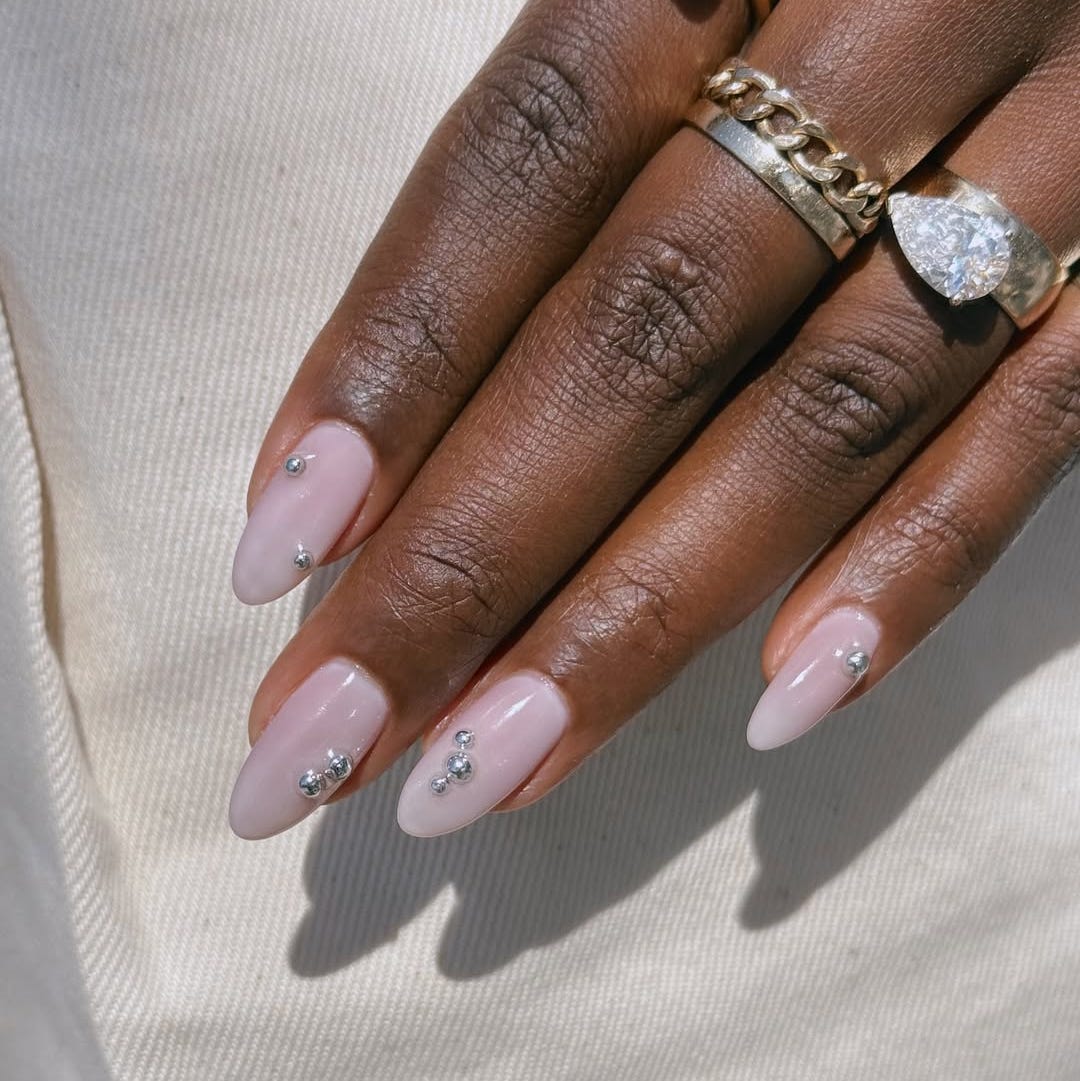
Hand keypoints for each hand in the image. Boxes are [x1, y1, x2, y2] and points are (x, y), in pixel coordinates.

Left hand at [227, 0, 1079, 839]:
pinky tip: (782, 703)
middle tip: (328, 740)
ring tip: (485, 772)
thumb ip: (561, 179)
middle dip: (471, 559)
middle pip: (644, 331)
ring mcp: (1052, 150)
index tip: (276, 555)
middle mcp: (894, 22)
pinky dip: (913, 569)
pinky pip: (1039, 425)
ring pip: (822, 415)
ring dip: (638, 619)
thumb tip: (386, 458)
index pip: (525, 164)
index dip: (394, 363)